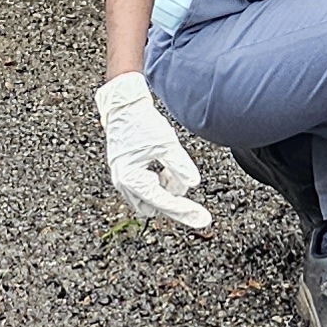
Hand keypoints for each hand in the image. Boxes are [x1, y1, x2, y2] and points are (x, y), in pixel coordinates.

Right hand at [94, 74, 210, 229]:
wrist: (124, 108)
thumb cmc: (142, 123)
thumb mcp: (166, 144)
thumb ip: (180, 166)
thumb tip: (194, 184)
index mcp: (131, 179)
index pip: (163, 201)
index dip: (185, 210)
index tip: (203, 218)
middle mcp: (124, 184)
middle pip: (156, 206)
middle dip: (172, 196)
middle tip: (182, 177)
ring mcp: (123, 181)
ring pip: (151, 199)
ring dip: (165, 188)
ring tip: (171, 165)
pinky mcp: (127, 175)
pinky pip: (147, 189)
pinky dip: (160, 182)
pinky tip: (165, 166)